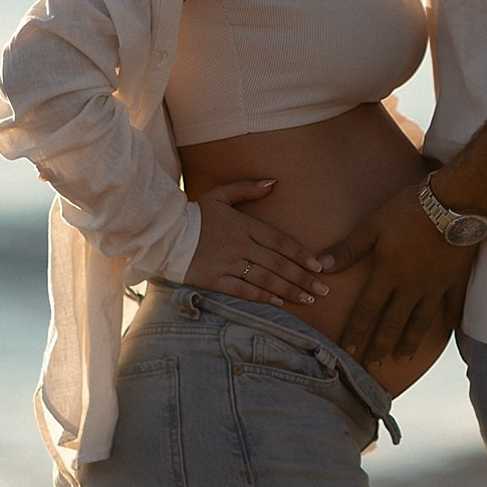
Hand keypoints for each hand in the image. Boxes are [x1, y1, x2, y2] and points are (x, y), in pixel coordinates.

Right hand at [184, 178, 329, 309]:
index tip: (318, 266)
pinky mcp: (214, 280)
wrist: (163, 232)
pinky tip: (280, 303)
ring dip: (289, 290)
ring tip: (308, 299)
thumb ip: (247, 188)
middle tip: (323, 290)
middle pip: (278, 264)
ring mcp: (227, 264)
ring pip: (265, 280)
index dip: (301, 254)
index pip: (280, 241)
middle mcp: (240, 245)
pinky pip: (244, 291)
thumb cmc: (194, 214)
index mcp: (244, 225)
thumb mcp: (219, 195)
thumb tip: (274, 183)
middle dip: (303, 278)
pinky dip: (263, 298)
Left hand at [319, 182, 474, 365]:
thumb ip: (348, 249)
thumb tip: (321, 267)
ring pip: (421, 321)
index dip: (356, 332)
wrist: (452, 202)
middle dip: (380, 346)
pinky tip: (451, 330)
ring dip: (411, 341)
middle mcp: (411, 287)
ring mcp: (435, 285)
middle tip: (373, 367)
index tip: (348, 352)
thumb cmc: (408, 210)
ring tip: (404, 357)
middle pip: (393, 323)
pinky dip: (452, 319)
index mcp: (388, 274)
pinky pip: (454, 305)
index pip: (367, 310)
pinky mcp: (456, 278)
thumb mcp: (373, 226)